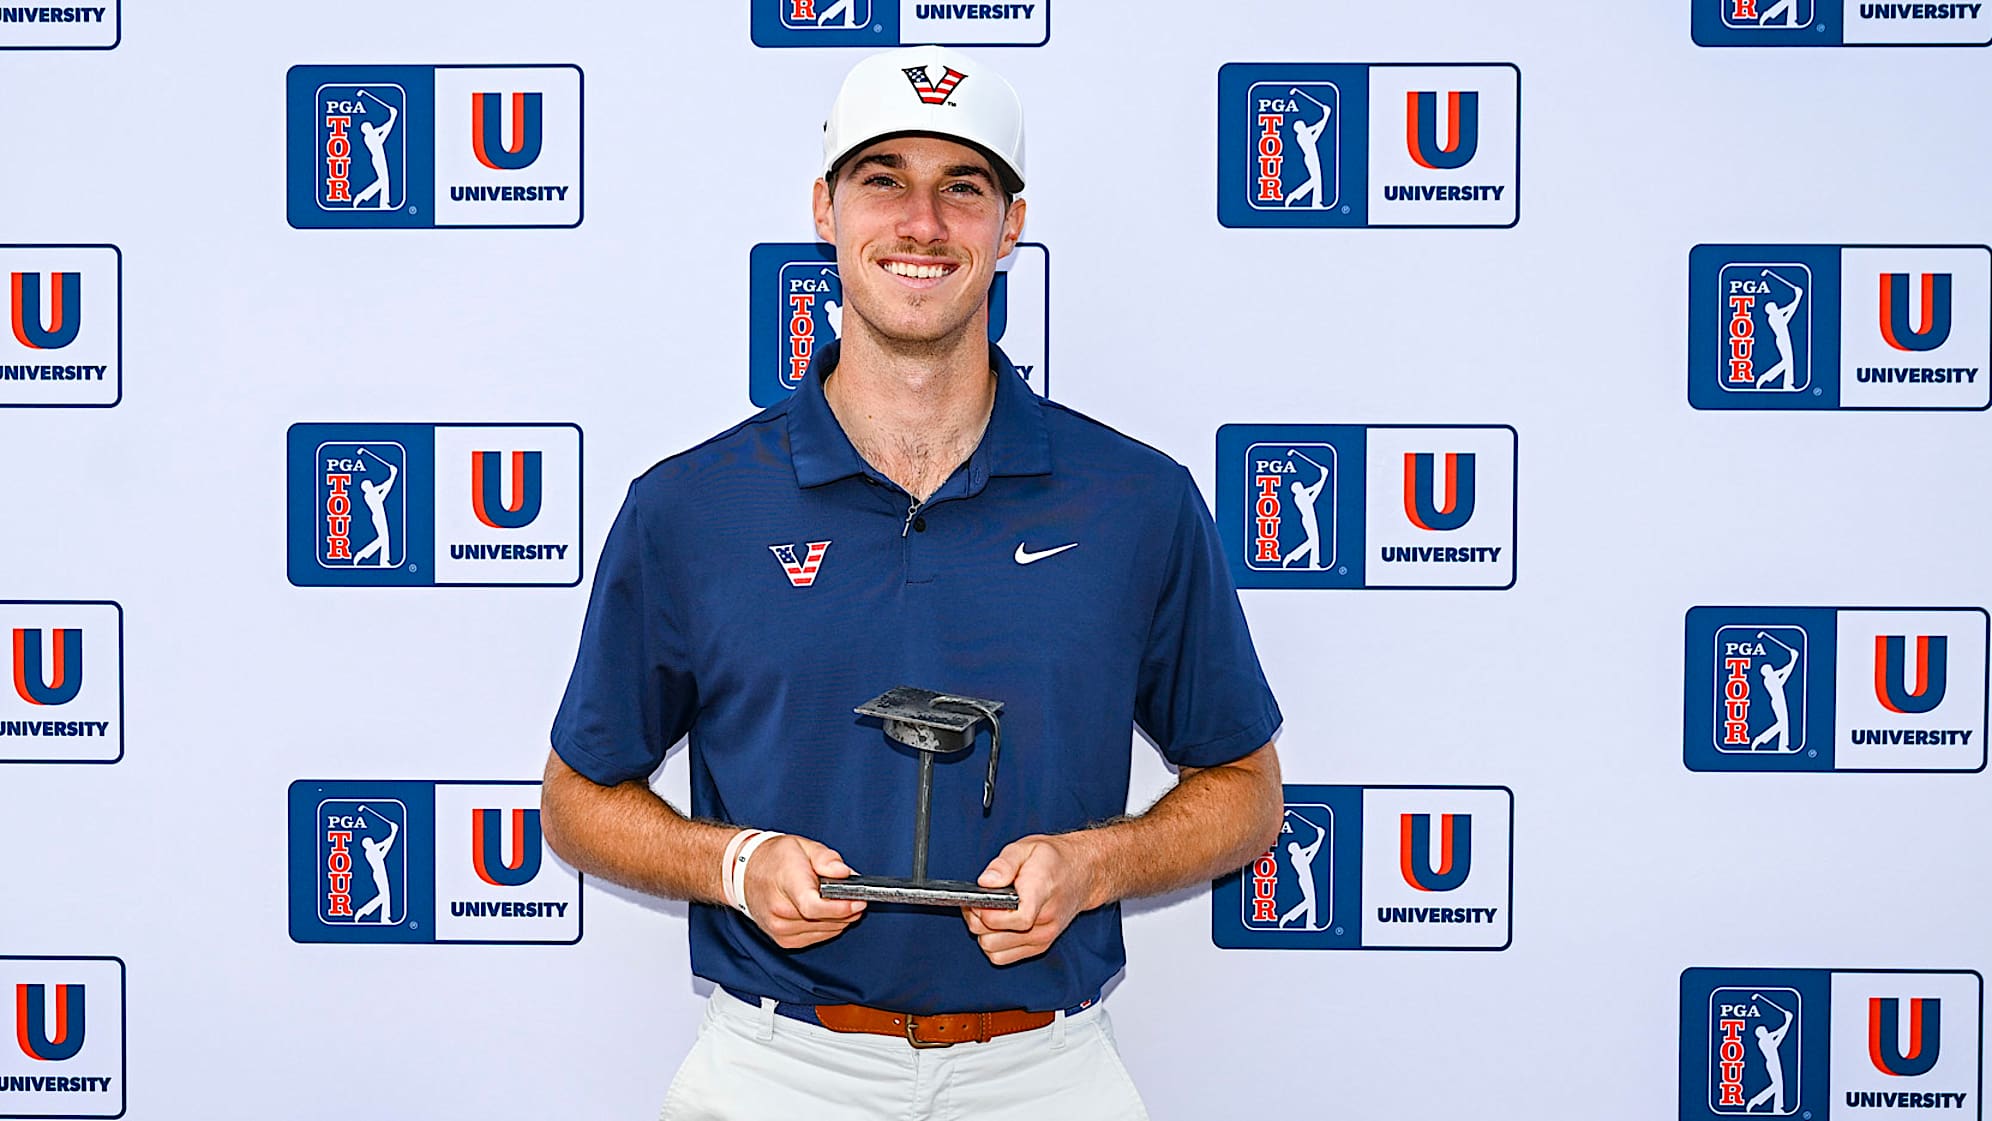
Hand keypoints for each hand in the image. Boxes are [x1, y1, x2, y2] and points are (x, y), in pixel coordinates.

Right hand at [741, 835, 865, 949]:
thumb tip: (844, 873)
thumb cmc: (774, 859)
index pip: (814, 906)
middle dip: (846, 911)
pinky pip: (816, 938)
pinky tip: (827, 914)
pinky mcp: (783, 940)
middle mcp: (780, 911)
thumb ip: (826, 858)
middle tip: (857, 898)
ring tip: (842, 903)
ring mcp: (779, 928)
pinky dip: (827, 927)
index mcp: (786, 884)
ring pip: (824, 932)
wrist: (744, 873)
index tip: (858, 900)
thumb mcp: (802, 845)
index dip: (840, 907)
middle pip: (824, 920)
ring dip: (839, 920)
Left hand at [962, 833, 1100, 965]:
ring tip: (989, 911)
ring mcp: (1043, 937)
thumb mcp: (1025, 848)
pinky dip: (993, 943)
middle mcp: (1044, 921)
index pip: (1017, 919)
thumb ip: (1003, 864)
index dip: (989, 912)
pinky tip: (997, 924)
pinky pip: (1001, 957)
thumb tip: (985, 882)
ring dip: (983, 932)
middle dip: (977, 918)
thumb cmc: (1052, 860)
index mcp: (1040, 893)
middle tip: (980, 901)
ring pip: (992, 949)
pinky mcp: (1039, 947)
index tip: (980, 899)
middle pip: (992, 937)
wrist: (1081, 873)